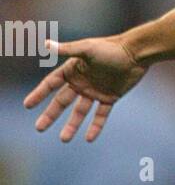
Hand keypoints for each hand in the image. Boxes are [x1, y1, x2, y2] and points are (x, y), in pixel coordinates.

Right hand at [23, 36, 147, 141]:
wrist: (136, 53)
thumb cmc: (111, 48)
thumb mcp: (87, 49)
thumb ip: (67, 50)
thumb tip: (46, 44)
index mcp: (73, 70)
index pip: (51, 84)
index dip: (39, 94)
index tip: (27, 105)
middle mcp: (81, 82)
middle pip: (62, 101)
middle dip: (50, 115)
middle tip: (39, 128)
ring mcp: (95, 91)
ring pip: (80, 112)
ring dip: (72, 125)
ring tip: (64, 140)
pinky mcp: (110, 98)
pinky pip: (100, 115)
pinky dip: (95, 127)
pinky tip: (88, 139)